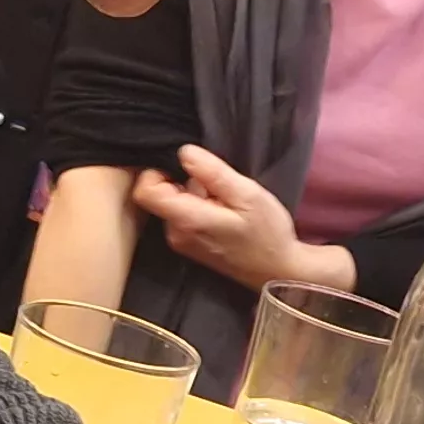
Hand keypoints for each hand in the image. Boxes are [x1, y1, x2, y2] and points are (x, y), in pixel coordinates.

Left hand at [133, 147, 351, 292]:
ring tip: (226, 200)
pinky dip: (198, 207)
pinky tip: (224, 212)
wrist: (278, 270)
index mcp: (186, 220)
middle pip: (160, 194)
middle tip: (218, 186)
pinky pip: (182, 215)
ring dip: (194, 194)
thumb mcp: (247, 194)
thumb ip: (213, 173)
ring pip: (173, 203)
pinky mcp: (189, 246)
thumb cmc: (267, 232)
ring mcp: (181, 242)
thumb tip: (183, 152)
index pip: (145, 191)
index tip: (185, 166)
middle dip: (184, 181)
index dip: (156, 171)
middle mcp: (175, 234)